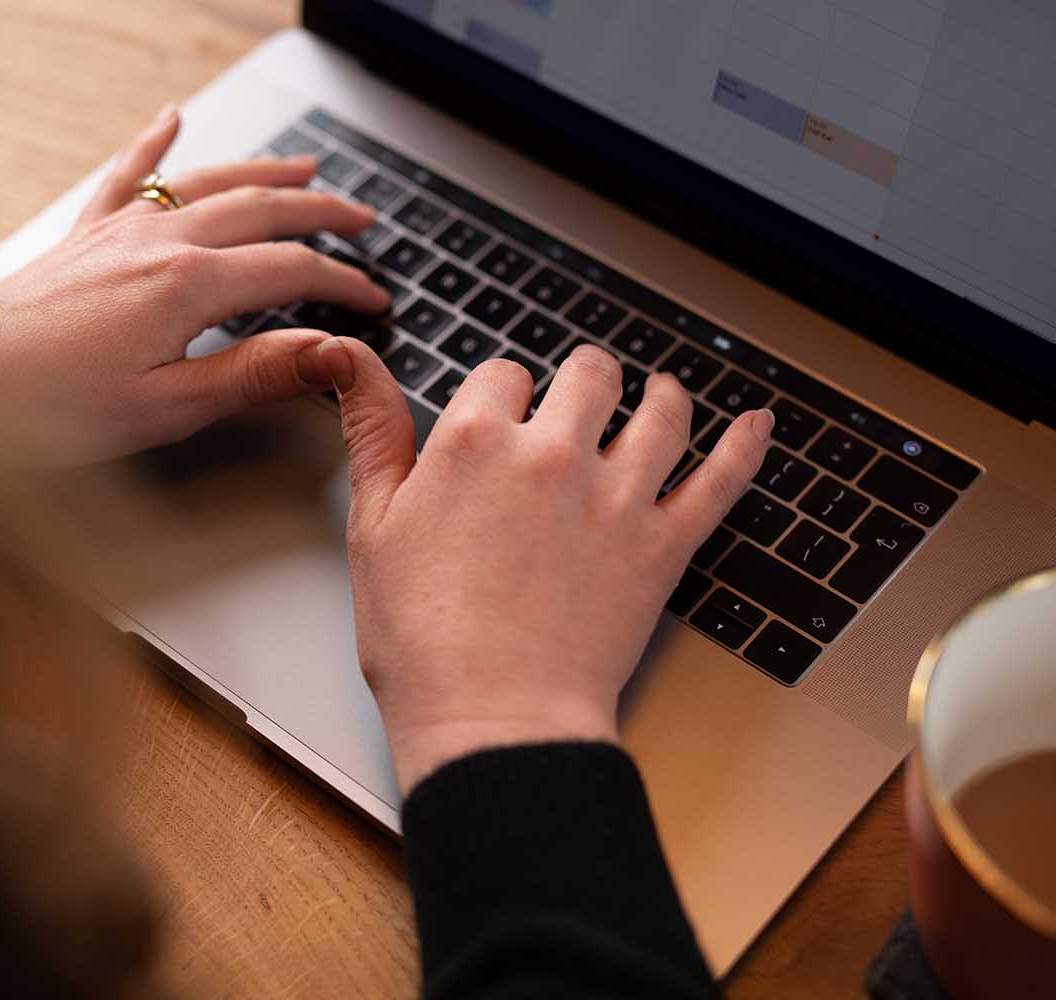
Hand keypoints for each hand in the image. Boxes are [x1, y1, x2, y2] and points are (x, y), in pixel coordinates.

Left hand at [0, 105, 388, 466]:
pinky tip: (172, 119)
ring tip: (308, 167)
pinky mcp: (85, 238)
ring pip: (210, 183)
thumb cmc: (47, 408)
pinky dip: (156, 144)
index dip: (343, 284)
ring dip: (266, 172)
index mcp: (186, 284)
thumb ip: (251, 374)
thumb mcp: (165, 407)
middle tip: (365, 221)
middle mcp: (158, 242)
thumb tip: (327, 354)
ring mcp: (119, 232)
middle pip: (262, 208)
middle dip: (322, 211)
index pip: (291, 268)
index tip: (375, 299)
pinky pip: (129, 176)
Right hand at [300, 340, 772, 795]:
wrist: (493, 720)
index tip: (501, 414)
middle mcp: (552, 454)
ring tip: (660, 397)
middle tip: (579, 401)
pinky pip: (722, 479)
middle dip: (582, 382)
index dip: (501, 392)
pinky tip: (755, 425)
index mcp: (474, 443)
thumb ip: (372, 433)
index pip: (502, 374)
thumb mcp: (372, 528)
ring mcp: (617, 497)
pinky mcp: (664, 545)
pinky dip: (745, 446)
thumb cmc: (423, 642)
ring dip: (661, 397)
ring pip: (661, 411)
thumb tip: (353, 360)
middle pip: (588, 375)